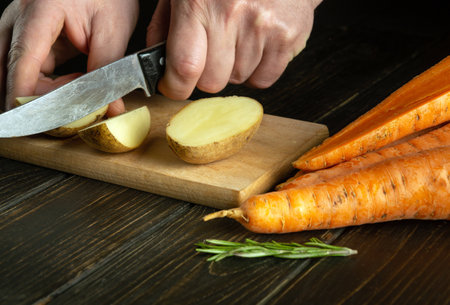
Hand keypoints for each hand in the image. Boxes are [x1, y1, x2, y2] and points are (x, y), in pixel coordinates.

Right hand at [0, 0, 138, 115]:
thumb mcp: (113, 29)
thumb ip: (108, 70)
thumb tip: (110, 107)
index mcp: (39, 12)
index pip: (22, 62)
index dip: (25, 95)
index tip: (38, 119)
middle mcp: (19, 18)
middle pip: (12, 70)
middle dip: (38, 97)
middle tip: (73, 108)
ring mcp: (20, 26)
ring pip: (17, 71)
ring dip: (43, 90)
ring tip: (77, 88)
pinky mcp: (29, 35)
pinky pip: (28, 67)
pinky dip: (47, 82)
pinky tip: (72, 80)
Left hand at [146, 0, 321, 99]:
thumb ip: (165, 24)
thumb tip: (155, 60)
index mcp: (198, 2)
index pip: (184, 67)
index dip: (176, 87)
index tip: (174, 86)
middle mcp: (231, 15)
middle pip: (212, 82)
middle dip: (207, 75)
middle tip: (210, 54)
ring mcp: (263, 27)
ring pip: (238, 80)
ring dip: (233, 69)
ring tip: (237, 40)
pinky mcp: (287, 37)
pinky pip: (263, 80)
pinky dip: (256, 72)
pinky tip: (254, 47)